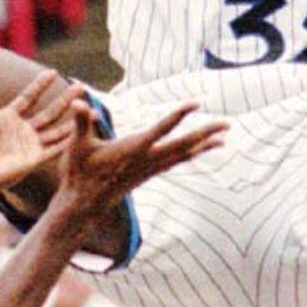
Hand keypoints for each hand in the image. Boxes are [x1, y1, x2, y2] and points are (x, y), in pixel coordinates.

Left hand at [0, 69, 82, 195]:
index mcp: (8, 117)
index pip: (29, 97)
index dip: (40, 85)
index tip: (54, 72)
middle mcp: (22, 130)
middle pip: (49, 111)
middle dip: (65, 99)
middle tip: (80, 87)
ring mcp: (29, 145)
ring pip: (56, 129)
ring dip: (71, 120)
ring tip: (89, 110)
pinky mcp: (33, 159)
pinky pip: (53, 149)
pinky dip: (66, 142)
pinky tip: (79, 134)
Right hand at [56, 101, 226, 220]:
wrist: (85, 204)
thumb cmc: (80, 172)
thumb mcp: (78, 146)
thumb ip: (81, 122)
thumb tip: (78, 101)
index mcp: (133, 149)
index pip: (161, 129)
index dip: (178, 115)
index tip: (195, 103)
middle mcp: (147, 160)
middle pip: (183, 145)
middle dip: (205, 133)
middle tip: (228, 123)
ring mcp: (150, 169)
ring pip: (184, 155)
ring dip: (204, 144)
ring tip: (225, 135)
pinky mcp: (150, 173)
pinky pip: (177, 161)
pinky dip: (193, 153)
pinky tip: (202, 148)